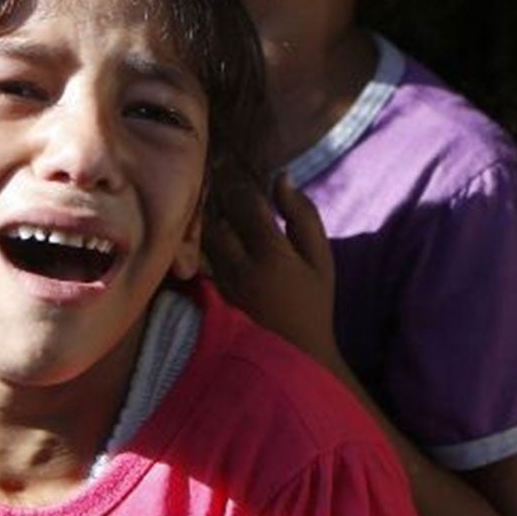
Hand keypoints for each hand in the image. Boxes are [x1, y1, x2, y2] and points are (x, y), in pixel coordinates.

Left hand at [205, 171, 343, 372]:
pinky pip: (197, 257)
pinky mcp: (209, 293)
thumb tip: (283, 178)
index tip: (232, 162)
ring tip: (202, 195)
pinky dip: (196, 239)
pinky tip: (198, 227)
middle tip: (209, 171)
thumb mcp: (320, 259)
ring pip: (201, 236)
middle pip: (214, 217)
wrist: (295, 353)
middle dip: (211, 193)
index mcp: (271, 253)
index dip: (237, 179)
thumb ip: (303, 216)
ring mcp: (220, 281)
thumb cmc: (313, 302)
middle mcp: (239, 266)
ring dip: (201, 215)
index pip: (244, 203)